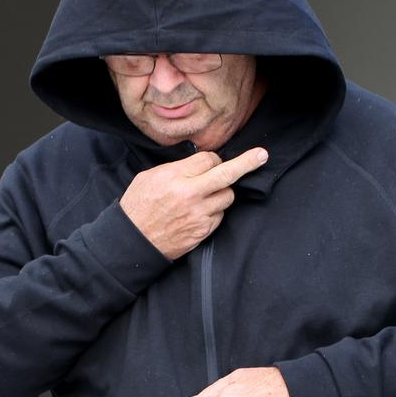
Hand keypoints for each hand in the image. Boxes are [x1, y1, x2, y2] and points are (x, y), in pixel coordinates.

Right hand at [119, 148, 267, 259]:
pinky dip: (214, 212)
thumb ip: (177, 168)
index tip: (212, 162)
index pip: (208, 159)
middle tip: (262, 155)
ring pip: (227, 196)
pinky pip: (220, 216)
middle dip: (247, 162)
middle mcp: (189, 195)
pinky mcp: (202, 231)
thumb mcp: (149, 177)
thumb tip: (199, 163)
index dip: (212, 160)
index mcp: (174, 177)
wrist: (133, 241)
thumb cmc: (138, 206)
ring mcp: (198, 215)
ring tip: (205, 196)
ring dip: (222, 192)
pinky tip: (199, 213)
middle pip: (227, 175)